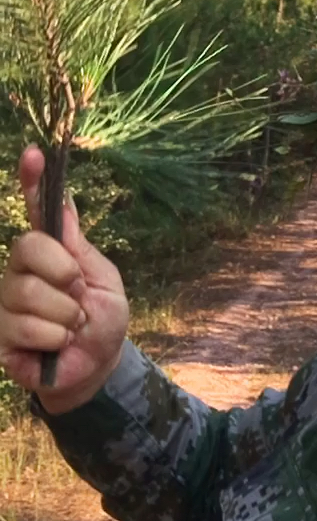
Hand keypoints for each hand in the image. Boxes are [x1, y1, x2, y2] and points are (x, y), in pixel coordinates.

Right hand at [0, 146, 129, 413]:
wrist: (98, 367)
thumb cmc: (103, 321)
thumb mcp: (103, 279)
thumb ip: (78, 247)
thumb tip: (63, 202)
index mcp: (50, 252)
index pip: (35, 211)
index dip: (31, 181)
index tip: (34, 153)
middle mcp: (20, 270)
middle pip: (27, 247)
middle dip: (63, 274)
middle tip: (79, 295)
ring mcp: (6, 301)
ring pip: (27, 292)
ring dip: (64, 314)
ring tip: (72, 327)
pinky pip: (23, 326)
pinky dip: (53, 338)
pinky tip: (57, 345)